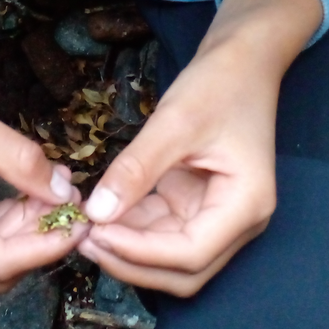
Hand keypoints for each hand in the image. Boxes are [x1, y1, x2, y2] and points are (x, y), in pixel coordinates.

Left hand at [77, 0, 321, 296]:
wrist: (243, 59)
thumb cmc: (219, 84)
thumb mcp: (175, 122)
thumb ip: (137, 169)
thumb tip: (97, 213)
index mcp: (245, 205)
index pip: (190, 254)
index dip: (141, 254)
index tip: (96, 235)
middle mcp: (237, 221)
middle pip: (183, 270)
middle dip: (133, 262)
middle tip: (83, 239)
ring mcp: (219, 214)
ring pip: (170, 256)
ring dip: (129, 248)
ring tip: (84, 228)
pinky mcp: (199, 203)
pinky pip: (163, 229)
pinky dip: (133, 227)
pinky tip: (102, 213)